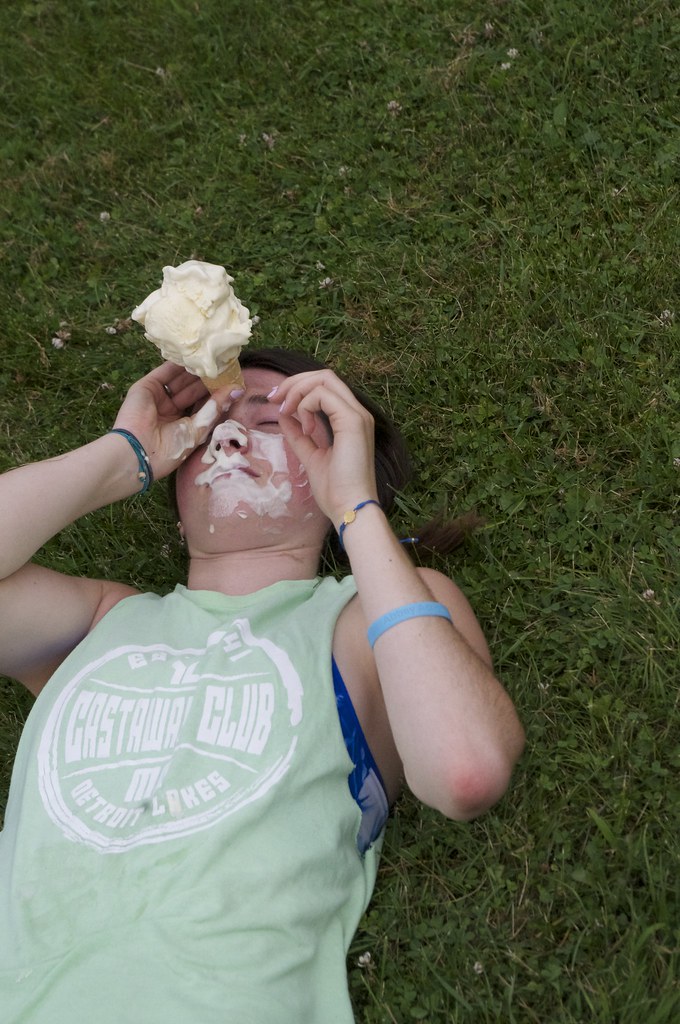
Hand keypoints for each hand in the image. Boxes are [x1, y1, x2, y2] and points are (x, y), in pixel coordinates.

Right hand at [112, 363, 233, 480]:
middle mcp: (170, 410)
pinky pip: (165, 372)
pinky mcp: (146, 387)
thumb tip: (238, 390)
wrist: (139, 452)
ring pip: (180, 380)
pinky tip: (193, 355)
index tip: (232, 380)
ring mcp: (158, 398)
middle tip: (224, 364)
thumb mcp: (198, 428)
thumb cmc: (171, 448)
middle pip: (191, 390)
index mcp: (183, 425)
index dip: (216, 392)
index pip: (202, 404)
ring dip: (194, 370)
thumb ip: (216, 407)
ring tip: (211, 358)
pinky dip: (178, 364)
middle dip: (207, 379)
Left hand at [270, 370, 378, 524]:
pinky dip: (306, 404)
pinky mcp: (353, 421)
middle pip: (325, 376)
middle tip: (275, 399)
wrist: (349, 507)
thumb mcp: (310, 456)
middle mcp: (358, 413)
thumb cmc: (335, 489)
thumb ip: (299, 435)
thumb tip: (284, 416)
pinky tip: (304, 426)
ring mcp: (358, 415)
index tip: (277, 404)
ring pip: (324, 379)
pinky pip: (323, 395)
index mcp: (350, 420)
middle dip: (294, 383)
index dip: (298, 388)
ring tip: (285, 411)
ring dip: (297, 391)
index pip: (326, 387)